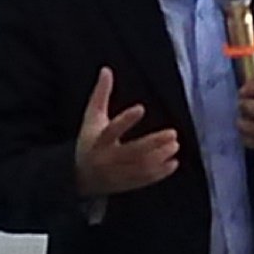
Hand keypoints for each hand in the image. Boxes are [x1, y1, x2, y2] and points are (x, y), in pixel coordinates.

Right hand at [72, 67, 182, 198]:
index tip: (141, 108)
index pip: (112, 130)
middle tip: (172, 133)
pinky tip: (173, 162)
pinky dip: (160, 173)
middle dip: (153, 143)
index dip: (126, 120)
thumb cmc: (89, 141)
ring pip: (141, 167)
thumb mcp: (91, 118)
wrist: (79, 177)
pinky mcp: (126, 184)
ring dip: (160, 157)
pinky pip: (144, 180)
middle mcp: (107, 159)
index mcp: (98, 141)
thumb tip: (106, 69)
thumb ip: (101, 95)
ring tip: (175, 145)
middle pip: (132, 152)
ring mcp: (117, 174)